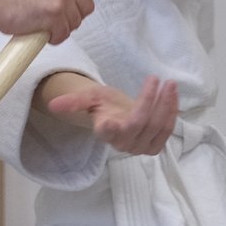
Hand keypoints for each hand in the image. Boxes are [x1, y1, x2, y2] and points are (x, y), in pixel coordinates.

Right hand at [47, 76, 178, 155]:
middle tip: (156, 79)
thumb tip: (52, 105)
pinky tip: (172, 95)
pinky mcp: (154, 146)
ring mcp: (140, 147)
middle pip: (139, 124)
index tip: (108, 121)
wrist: (121, 116)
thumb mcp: (90, 98)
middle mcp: (123, 143)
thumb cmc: (105, 106)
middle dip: (149, 101)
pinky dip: (171, 112)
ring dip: (165, 104)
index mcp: (105, 132)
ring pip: (156, 127)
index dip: (110, 129)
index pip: (108, 133)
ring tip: (169, 84)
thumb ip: (74, 102)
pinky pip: (167, 130)